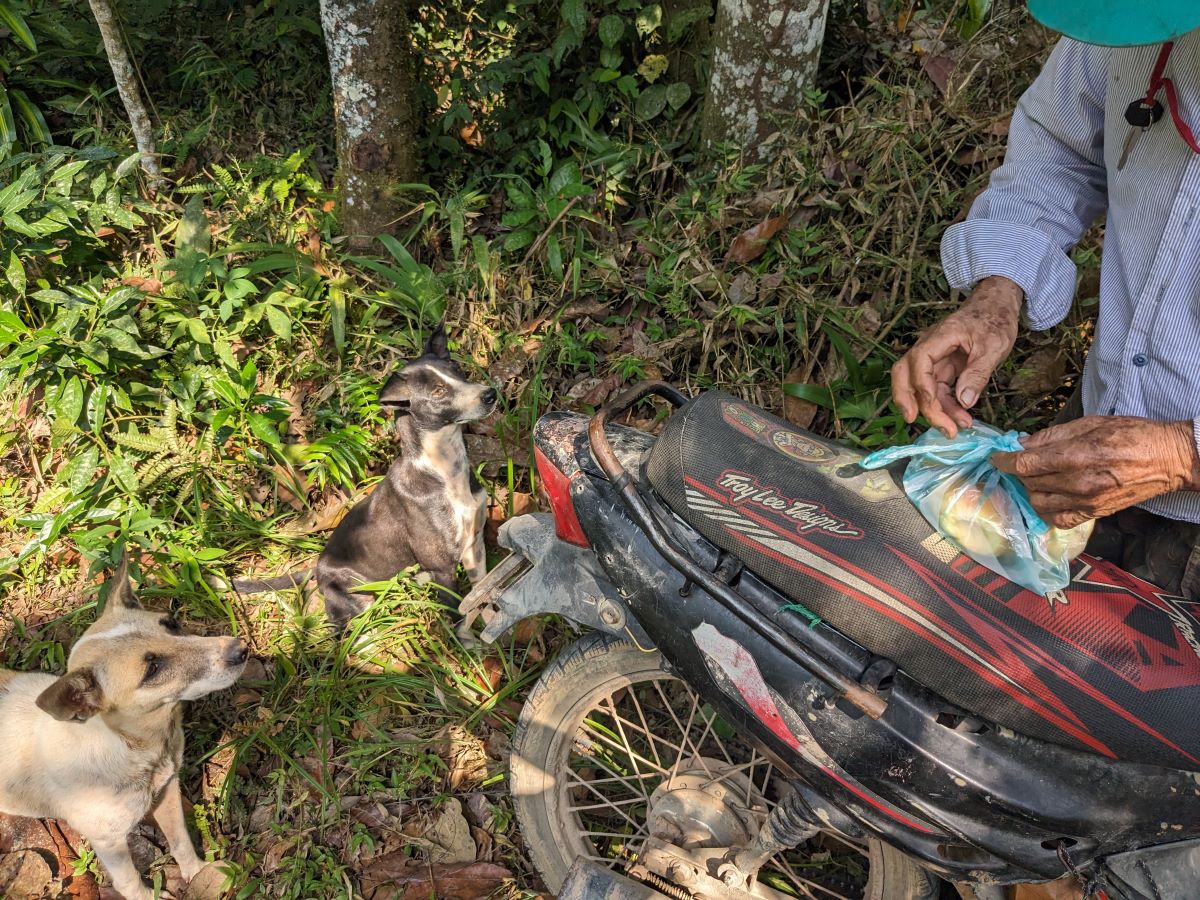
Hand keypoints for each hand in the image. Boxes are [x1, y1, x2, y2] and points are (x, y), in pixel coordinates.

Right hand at [892, 276, 1022, 437]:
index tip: (933, 403)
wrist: (996, 307)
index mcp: (940, 336)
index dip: (922, 383)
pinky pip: (936, 391)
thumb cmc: (995, 320)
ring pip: (921, 388)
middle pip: (904, 373)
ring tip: (954, 429)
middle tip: (914, 421)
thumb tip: (965, 401)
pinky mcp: (942, 369)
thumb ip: (978, 373)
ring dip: (933, 410)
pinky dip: (945, 407)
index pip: (919, 360)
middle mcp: (930, 348)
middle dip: (906, 399)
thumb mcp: (994, 345)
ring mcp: (934, 360)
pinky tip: (960, 419)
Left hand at [991, 416, 1199, 528]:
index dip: (1004, 460)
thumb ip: (1052, 435)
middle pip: (1029, 482)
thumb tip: (1023, 444)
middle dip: (1020, 470)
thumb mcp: (1090, 423)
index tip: (996, 457)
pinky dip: (1047, 509)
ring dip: (1031, 489)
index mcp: (1076, 455)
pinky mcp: (1094, 514)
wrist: (1169, 459)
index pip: (1025, 463)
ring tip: (1038, 476)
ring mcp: (1086, 502)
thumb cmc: (1133, 434)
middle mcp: (1078, 482)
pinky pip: (1057, 519)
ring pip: (1038, 501)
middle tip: (1022, 461)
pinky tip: (1050, 496)